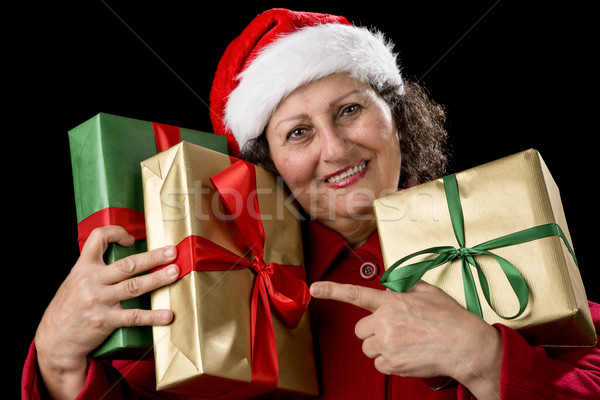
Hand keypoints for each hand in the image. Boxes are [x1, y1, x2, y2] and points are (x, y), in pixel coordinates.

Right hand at [35, 225, 179, 398]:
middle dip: (152, 257)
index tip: (132, 238)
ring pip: (134, 287)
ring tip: (174, 273)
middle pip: (127, 264)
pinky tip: (167, 315)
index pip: (97, 238)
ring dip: (157, 279)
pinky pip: (133, 317)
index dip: (116, 233)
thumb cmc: (69, 308)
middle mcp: (91, 281)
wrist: (54, 341)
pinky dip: (152, 316)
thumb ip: (96, 270)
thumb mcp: (76, 282)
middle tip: (172, 252)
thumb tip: (126, 258)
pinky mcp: (105, 321)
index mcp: (83, 267)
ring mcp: (99, 301)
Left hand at [310, 280, 502, 399]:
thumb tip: (394, 287)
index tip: (315, 288)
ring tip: (405, 343)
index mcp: (392, 301)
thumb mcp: (429, 291)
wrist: (466, 346)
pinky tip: (407, 354)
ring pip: (369, 347)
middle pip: (361, 330)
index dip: (332, 291)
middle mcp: (385, 322)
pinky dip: (390, 362)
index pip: (356, 294)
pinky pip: (379, 364)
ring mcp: (387, 344)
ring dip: (381, 346)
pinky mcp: (392, 363)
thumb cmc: (451, 318)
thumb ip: (406, 287)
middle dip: (373, 330)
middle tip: (394, 331)